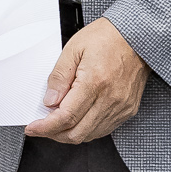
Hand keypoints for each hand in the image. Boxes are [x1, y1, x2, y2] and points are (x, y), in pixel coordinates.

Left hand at [23, 16, 149, 143]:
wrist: (138, 36)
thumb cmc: (108, 37)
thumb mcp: (74, 48)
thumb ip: (59, 77)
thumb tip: (49, 101)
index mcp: (94, 81)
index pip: (66, 117)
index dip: (45, 127)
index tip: (33, 128)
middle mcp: (110, 98)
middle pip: (76, 133)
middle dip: (54, 134)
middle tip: (41, 127)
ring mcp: (121, 107)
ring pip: (89, 135)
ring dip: (69, 133)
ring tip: (57, 122)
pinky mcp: (128, 110)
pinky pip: (103, 129)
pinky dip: (86, 129)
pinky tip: (77, 119)